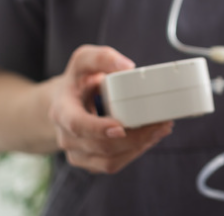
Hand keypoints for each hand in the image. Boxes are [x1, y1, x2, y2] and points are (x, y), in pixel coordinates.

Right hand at [48, 45, 173, 173]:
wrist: (68, 101)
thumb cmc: (79, 80)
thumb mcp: (84, 59)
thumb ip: (103, 58)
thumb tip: (127, 67)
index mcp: (62, 111)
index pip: (77, 124)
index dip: (99, 129)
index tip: (121, 127)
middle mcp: (66, 136)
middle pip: (101, 146)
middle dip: (134, 138)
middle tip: (160, 123)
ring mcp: (77, 153)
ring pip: (109, 161)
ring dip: (139, 147)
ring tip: (160, 130)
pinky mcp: (90, 161)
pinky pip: (113, 165)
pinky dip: (134, 153)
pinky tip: (150, 138)